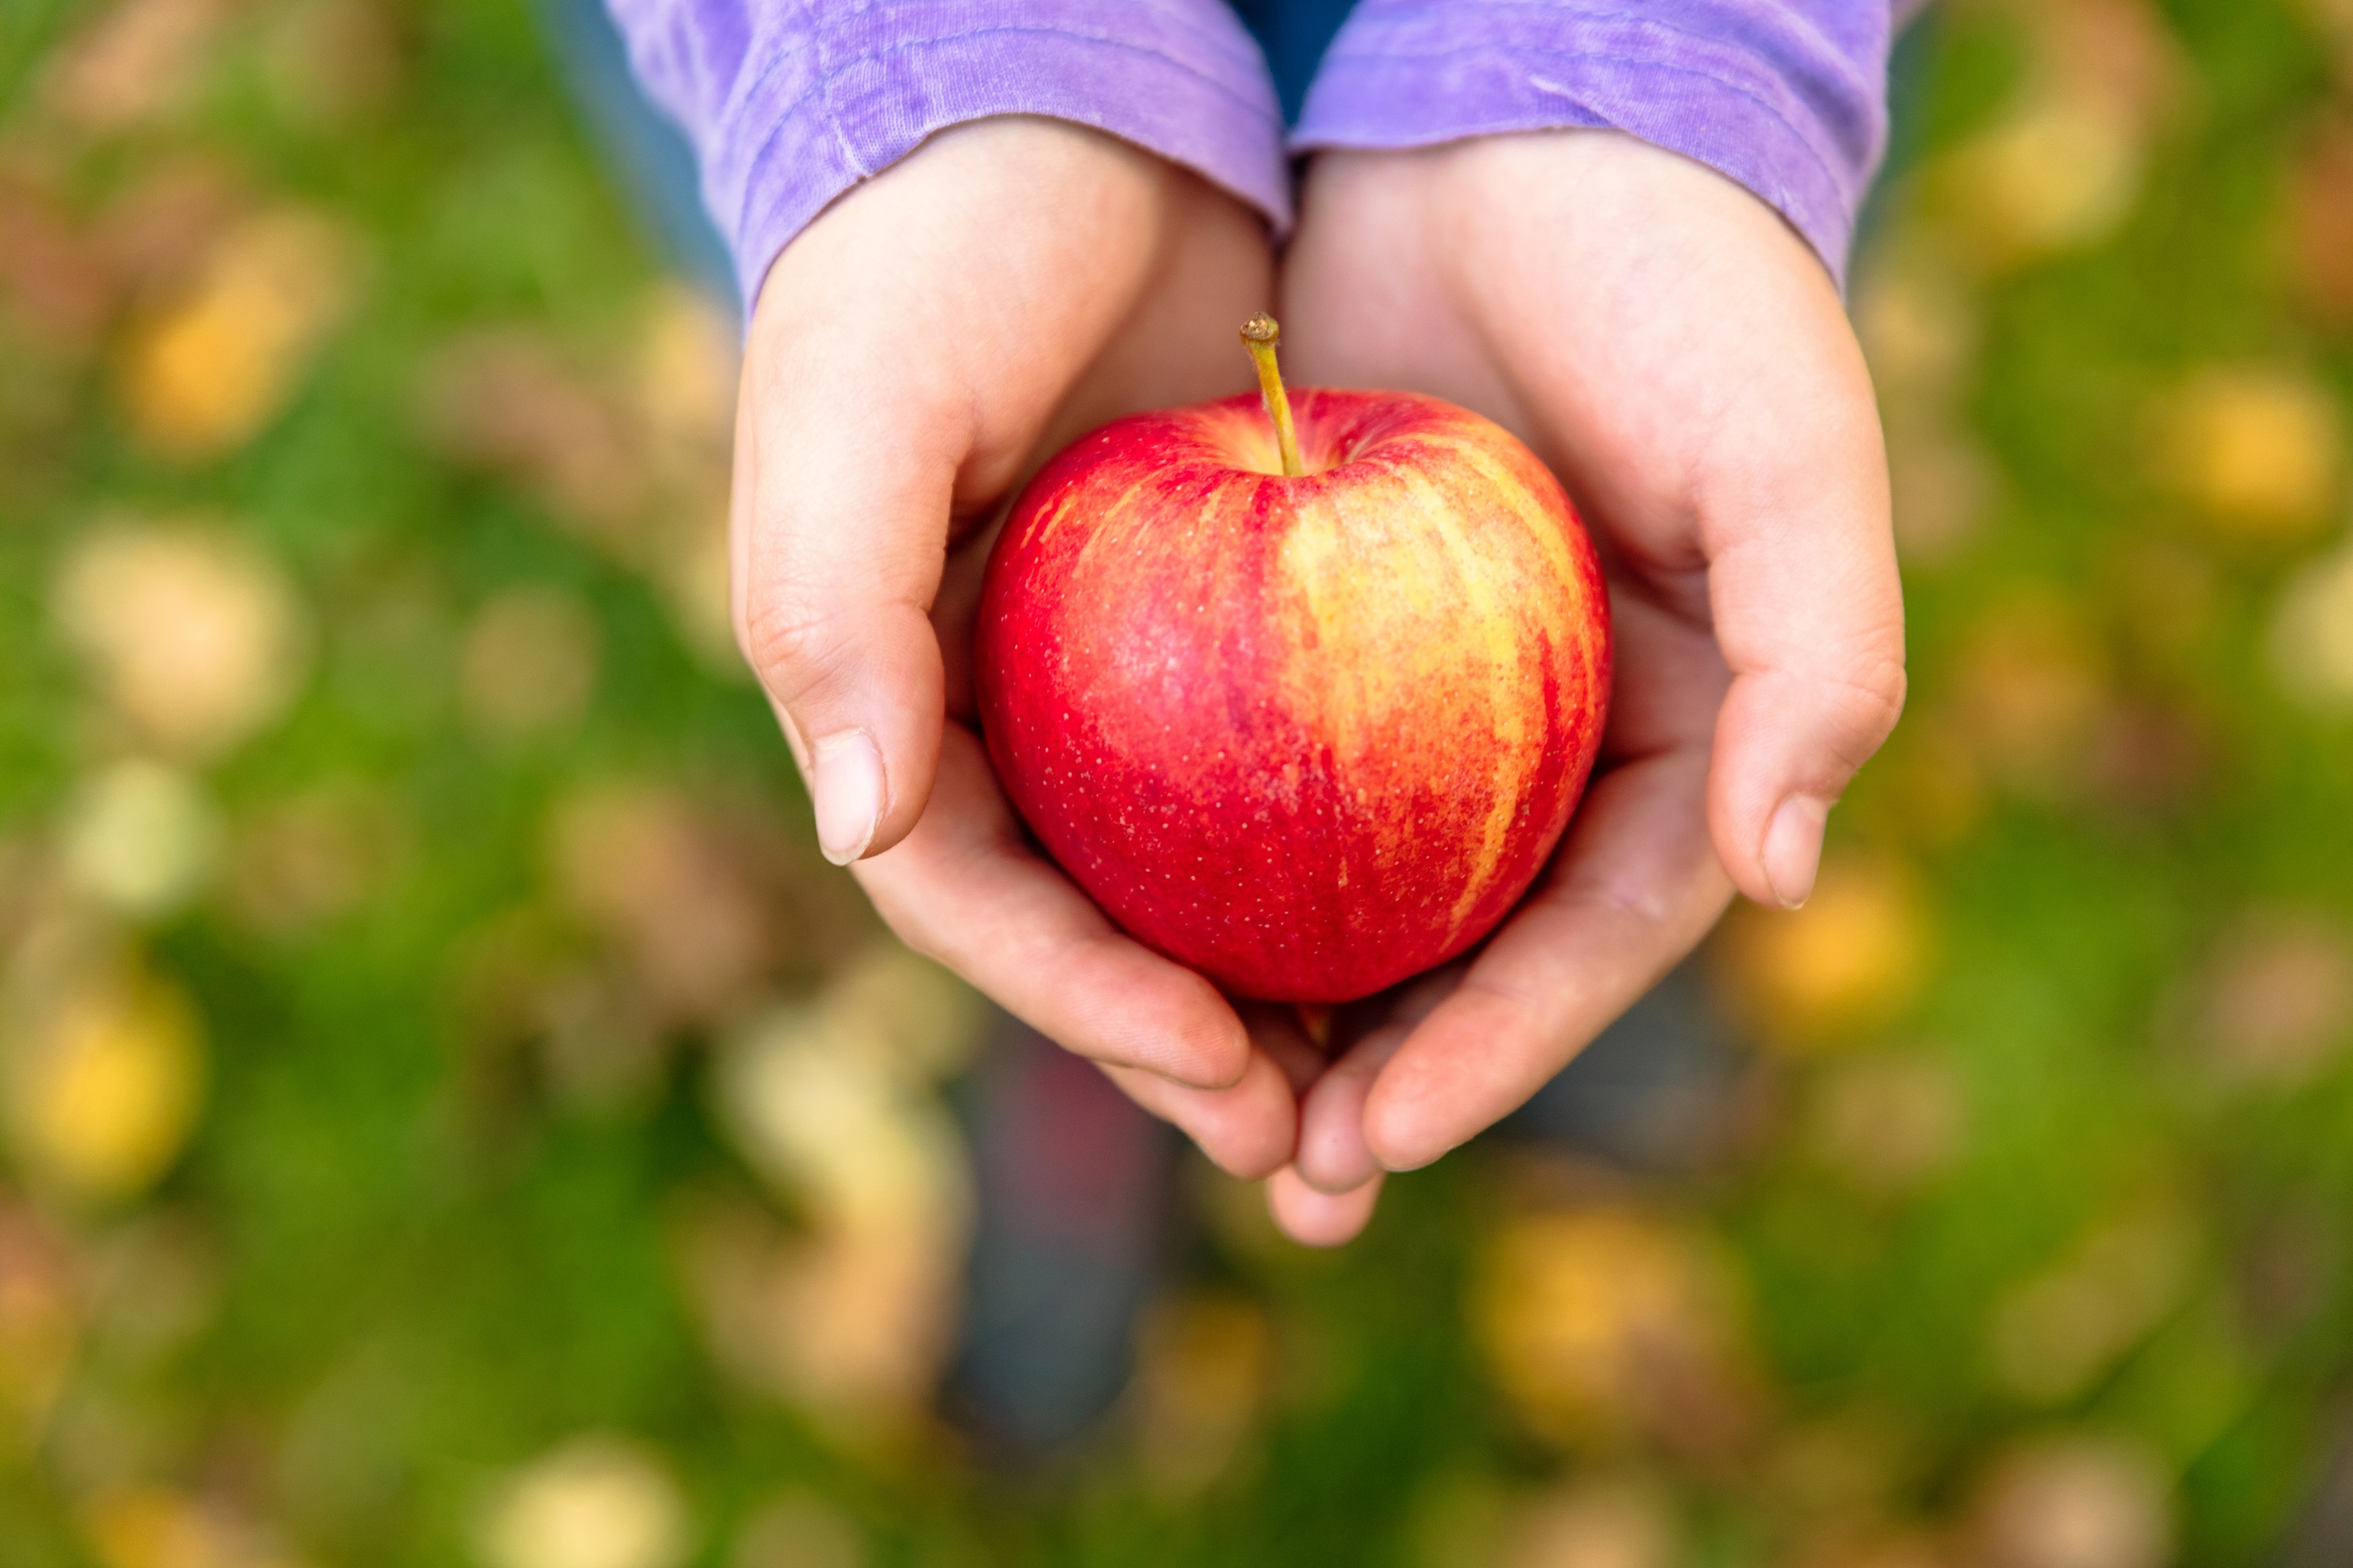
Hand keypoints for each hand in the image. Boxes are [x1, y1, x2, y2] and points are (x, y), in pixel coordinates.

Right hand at [733, 118, 1310, 1178]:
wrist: (1052, 108)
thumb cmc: (929, 249)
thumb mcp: (857, 401)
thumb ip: (834, 605)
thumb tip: (859, 829)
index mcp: (888, 693)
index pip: (968, 894)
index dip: (1079, 998)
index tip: (1214, 1064)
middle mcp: (995, 713)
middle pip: (1090, 925)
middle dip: (1190, 1047)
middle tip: (1315, 1147)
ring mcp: (1105, 683)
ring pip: (1191, 883)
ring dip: (1275, 997)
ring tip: (1382, 1100)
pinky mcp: (1211, 631)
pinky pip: (1276, 781)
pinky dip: (1337, 866)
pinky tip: (1430, 932)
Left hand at [1266, 132, 1905, 1243]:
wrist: (1522, 122)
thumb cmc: (1684, 280)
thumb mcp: (1784, 451)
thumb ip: (1822, 660)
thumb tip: (1780, 881)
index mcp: (1687, 735)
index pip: (1592, 940)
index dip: (1495, 1052)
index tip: (1376, 1138)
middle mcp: (1557, 742)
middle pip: (1464, 950)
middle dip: (1378, 1079)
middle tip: (1283, 1180)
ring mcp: (1435, 699)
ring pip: (1352, 892)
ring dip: (1282, 1008)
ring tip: (1200, 1107)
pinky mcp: (1320, 633)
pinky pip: (1257, 777)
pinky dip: (1209, 863)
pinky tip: (1133, 936)